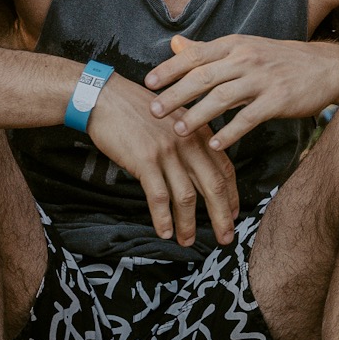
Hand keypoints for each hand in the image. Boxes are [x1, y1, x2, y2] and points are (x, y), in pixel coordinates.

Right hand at [85, 72, 239, 247]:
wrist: (105, 98)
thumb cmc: (136, 109)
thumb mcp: (173, 118)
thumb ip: (189, 140)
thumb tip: (199, 169)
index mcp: (198, 132)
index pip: (224, 169)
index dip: (231, 195)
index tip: (232, 215)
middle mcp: (187, 142)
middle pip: (213, 186)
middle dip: (221, 216)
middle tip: (225, 238)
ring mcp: (167, 152)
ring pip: (187, 196)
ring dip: (189, 224)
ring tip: (188, 241)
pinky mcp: (145, 160)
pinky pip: (159, 197)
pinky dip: (163, 218)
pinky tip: (165, 232)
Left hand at [145, 33, 338, 152]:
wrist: (327, 68)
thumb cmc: (280, 60)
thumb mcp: (244, 48)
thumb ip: (208, 50)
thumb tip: (174, 44)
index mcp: (235, 45)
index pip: (195, 56)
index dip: (170, 69)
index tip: (148, 84)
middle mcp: (246, 59)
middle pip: (203, 77)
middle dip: (176, 95)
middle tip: (154, 111)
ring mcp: (263, 79)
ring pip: (222, 98)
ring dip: (197, 116)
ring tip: (177, 131)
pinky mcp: (278, 100)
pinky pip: (248, 119)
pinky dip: (229, 133)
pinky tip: (214, 145)